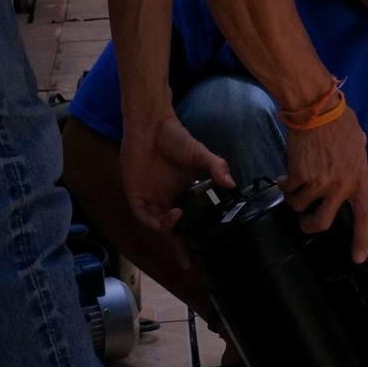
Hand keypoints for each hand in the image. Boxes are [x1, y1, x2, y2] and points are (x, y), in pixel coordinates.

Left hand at [120, 110, 234, 229]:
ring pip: (156, 223)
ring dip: (167, 227)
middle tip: (190, 241)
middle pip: (170, 226)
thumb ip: (216, 167)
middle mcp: (164, 199)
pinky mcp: (135, 194)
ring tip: (179, 216)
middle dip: (179, 238)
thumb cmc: (175, 138)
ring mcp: (149, 197)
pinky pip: (142, 215)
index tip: (203, 232)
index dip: (192, 230)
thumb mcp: (200, 154)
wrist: (151, 125)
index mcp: (179, 193)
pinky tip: (171, 213)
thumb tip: (232, 184)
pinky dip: (153, 220)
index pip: (186, 218)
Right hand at [279, 106, 367, 262]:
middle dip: (309, 226)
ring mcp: (319, 183)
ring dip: (294, 199)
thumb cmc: (340, 121)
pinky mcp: (298, 176)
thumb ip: (356, 161)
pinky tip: (285, 175)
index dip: (361, 240)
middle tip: (305, 220)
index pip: (363, 217)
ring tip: (294, 184)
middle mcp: (340, 187)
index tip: (358, 259)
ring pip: (299, 206)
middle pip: (322, 223)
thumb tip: (351, 166)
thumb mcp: (359, 143)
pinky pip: (287, 190)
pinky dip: (284, 185)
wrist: (317, 109)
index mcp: (359, 180)